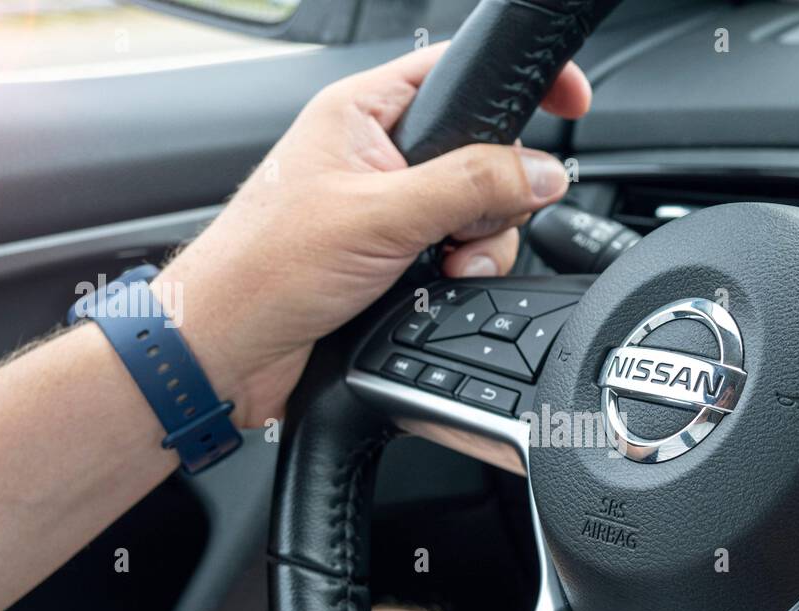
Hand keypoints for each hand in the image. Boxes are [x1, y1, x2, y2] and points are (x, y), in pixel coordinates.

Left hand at [155, 42, 591, 427]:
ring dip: (475, 247)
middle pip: (483, 155)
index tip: (571, 100)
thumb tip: (541, 170)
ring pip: (477, 213)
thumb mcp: (381, 215)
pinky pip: (456, 254)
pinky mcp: (393, 257)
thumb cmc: (263, 270)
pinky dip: (458, 274)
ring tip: (438, 268)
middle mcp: (378, 156)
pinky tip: (430, 287)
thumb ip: (470, 186)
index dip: (518, 82)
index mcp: (363, 114)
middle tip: (460, 228)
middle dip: (492, 200)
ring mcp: (388, 210)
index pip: (460, 72)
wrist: (227, 350)